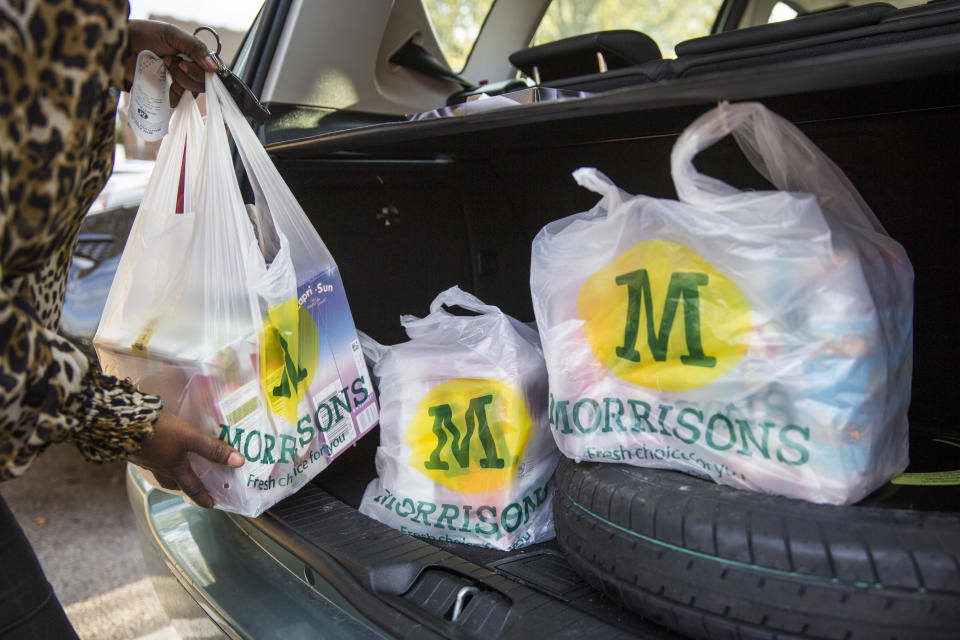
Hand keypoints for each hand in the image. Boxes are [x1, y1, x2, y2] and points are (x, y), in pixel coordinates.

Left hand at [125, 19, 219, 105]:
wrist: (120, 46)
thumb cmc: (144, 35)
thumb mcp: (172, 34)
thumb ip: (194, 47)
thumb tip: (214, 67)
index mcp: (193, 55)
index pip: (210, 71)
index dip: (201, 71)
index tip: (185, 63)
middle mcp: (188, 70)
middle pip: (202, 83)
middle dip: (185, 73)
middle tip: (169, 60)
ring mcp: (177, 83)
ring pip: (190, 92)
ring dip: (175, 79)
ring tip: (161, 65)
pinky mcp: (165, 94)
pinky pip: (175, 101)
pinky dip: (167, 92)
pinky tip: (158, 80)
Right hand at [128, 410, 244, 508]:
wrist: (123, 422)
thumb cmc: (159, 433)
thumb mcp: (190, 439)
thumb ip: (212, 449)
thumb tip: (238, 462)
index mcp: (173, 469)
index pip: (191, 487)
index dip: (202, 496)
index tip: (210, 505)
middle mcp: (159, 467)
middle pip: (172, 482)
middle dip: (183, 486)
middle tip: (192, 487)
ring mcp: (145, 458)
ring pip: (160, 470)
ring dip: (170, 471)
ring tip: (177, 466)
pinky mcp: (136, 447)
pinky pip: (151, 457)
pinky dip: (158, 456)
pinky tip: (160, 446)